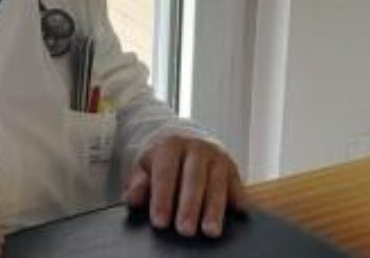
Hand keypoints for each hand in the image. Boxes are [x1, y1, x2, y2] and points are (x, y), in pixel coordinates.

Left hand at [123, 133, 246, 237]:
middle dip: (189, 206)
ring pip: (217, 183)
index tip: (160, 222)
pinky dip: (236, 199)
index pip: (165, 173)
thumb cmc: (162, 159)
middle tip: (185, 230)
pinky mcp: (233, 168)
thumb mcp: (145, 165)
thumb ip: (138, 182)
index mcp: (170, 145)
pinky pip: (236, 185)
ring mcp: (217, 156)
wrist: (185, 138)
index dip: (162, 198)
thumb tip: (132, 198)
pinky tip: (234, 214)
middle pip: (194, 178)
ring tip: (210, 231)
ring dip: (214, 208)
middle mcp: (196, 147)